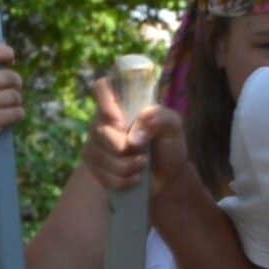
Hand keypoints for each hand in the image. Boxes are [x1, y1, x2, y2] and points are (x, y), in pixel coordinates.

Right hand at [0, 42, 24, 183]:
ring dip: (16, 104)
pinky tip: (6, 122)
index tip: (12, 58)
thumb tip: (9, 60)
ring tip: (5, 112)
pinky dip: (17, 117)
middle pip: (10, 77)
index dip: (4, 52)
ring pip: (15, 96)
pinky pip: (17, 113)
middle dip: (16, 86)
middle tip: (10, 96)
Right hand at [82, 75, 183, 192]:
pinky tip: (135, 178)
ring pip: (99, 156)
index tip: (119, 122)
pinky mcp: (95, 166)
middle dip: (121, 147)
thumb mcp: (174, 127)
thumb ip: (161, 118)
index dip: (105, 101)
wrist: (168, 175)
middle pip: (98, 130)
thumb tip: (135, 133)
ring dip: (125, 167)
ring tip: (142, 165)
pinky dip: (122, 181)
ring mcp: (95, 143)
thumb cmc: (169, 144)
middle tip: (142, 153)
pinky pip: (101, 175)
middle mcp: (104, 120)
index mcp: (122, 103)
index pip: (102, 87)